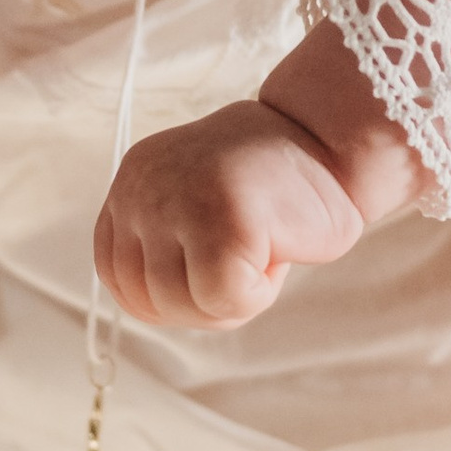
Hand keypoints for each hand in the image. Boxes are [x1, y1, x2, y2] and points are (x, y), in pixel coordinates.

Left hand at [96, 100, 365, 329]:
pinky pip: (225, 301)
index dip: (168, 297)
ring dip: (233, 299)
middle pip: (146, 299)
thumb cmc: (276, 189)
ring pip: (181, 304)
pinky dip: (258, 295)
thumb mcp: (191, 206)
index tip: (210, 277)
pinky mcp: (223, 220)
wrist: (333, 143)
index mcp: (133, 182)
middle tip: (249, 263)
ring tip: (263, 249)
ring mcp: (178, 201)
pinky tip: (277, 252)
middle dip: (203, 305)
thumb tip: (153, 307)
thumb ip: (164, 246)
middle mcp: (143, 188)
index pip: (116, 276)